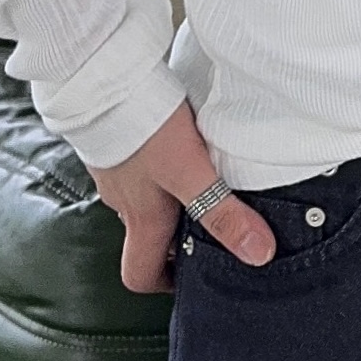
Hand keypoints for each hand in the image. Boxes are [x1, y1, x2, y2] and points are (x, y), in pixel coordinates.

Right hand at [89, 101, 276, 293]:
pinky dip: (159, 167)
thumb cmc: (143, 127)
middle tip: (211, 221)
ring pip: (143, 200)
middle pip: (147, 235)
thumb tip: (259, 254)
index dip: (165, 282)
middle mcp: (122, 201)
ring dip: (172, 197)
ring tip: (204, 177)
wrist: (101, 78)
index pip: (139, 273)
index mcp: (141, 218)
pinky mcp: (112, 144)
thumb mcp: (191, 173)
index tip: (191, 274)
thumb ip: (222, 214)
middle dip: (178, 236)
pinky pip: (137, 168)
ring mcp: (114, 173)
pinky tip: (179, 144)